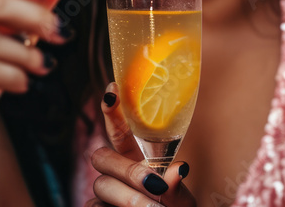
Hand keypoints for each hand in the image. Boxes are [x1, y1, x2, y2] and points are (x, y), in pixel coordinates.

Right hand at [86, 82, 195, 206]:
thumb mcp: (182, 202)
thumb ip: (176, 188)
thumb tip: (179, 168)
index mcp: (136, 159)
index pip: (119, 130)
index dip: (113, 111)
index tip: (112, 89)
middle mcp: (115, 173)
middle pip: (102, 157)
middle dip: (129, 171)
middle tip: (155, 188)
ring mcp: (103, 195)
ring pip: (101, 185)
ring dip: (129, 197)